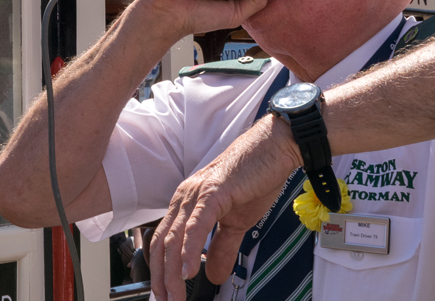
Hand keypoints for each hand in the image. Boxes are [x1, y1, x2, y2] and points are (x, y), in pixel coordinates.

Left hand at [149, 118, 299, 298]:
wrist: (274, 147)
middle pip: (163, 244)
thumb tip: (214, 274)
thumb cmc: (255, 176)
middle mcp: (185, 197)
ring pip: (175, 239)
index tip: (163, 294)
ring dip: (173, 273)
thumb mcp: (237, 221)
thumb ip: (223, 248)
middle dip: (161, 279)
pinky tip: (189, 271)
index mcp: (187, 203)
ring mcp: (196, 193)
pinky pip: (196, 226)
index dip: (160, 270)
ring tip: (176, 296)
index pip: (164, 241)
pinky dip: (190, 250)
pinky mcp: (213, 192)